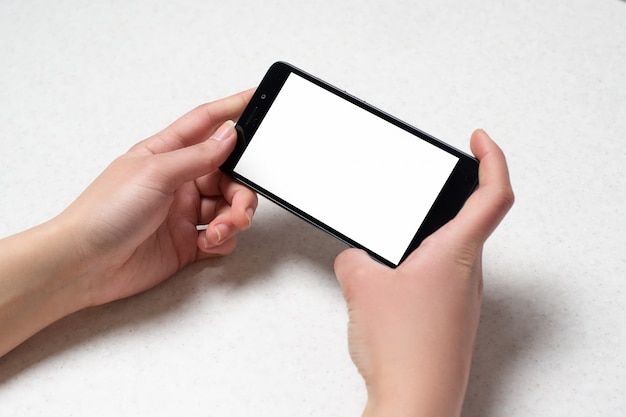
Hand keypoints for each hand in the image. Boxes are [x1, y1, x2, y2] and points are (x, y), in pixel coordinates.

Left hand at [0, 90, 256, 355]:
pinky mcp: (187, 242)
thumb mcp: (155, 174)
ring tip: (221, 230)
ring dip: (233, 218)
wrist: (85, 265)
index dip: (232, 109)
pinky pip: (221, 235)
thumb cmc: (105, 213)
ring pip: (228, 206)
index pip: (206, 123)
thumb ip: (198, 155)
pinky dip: (223, 239)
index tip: (257, 98)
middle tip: (240, 207)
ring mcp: (183, 212)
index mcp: (167, 154)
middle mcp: (179, 180)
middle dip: (241, 191)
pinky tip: (207, 242)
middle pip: (228, 174)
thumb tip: (229, 134)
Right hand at [334, 129, 513, 416]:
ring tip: (401, 231)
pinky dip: (421, 263)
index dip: (491, 157)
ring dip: (431, 234)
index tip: (478, 138)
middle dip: (451, 194)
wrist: (415, 401)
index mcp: (457, 253)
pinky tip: (394, 275)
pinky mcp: (448, 314)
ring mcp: (461, 296)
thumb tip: (356, 258)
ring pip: (454, 248)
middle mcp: (468, 273)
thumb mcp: (362, 285)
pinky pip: (441, 274)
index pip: (493, 193)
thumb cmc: (404, 350)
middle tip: (434, 178)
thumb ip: (354, 258)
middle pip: (474, 216)